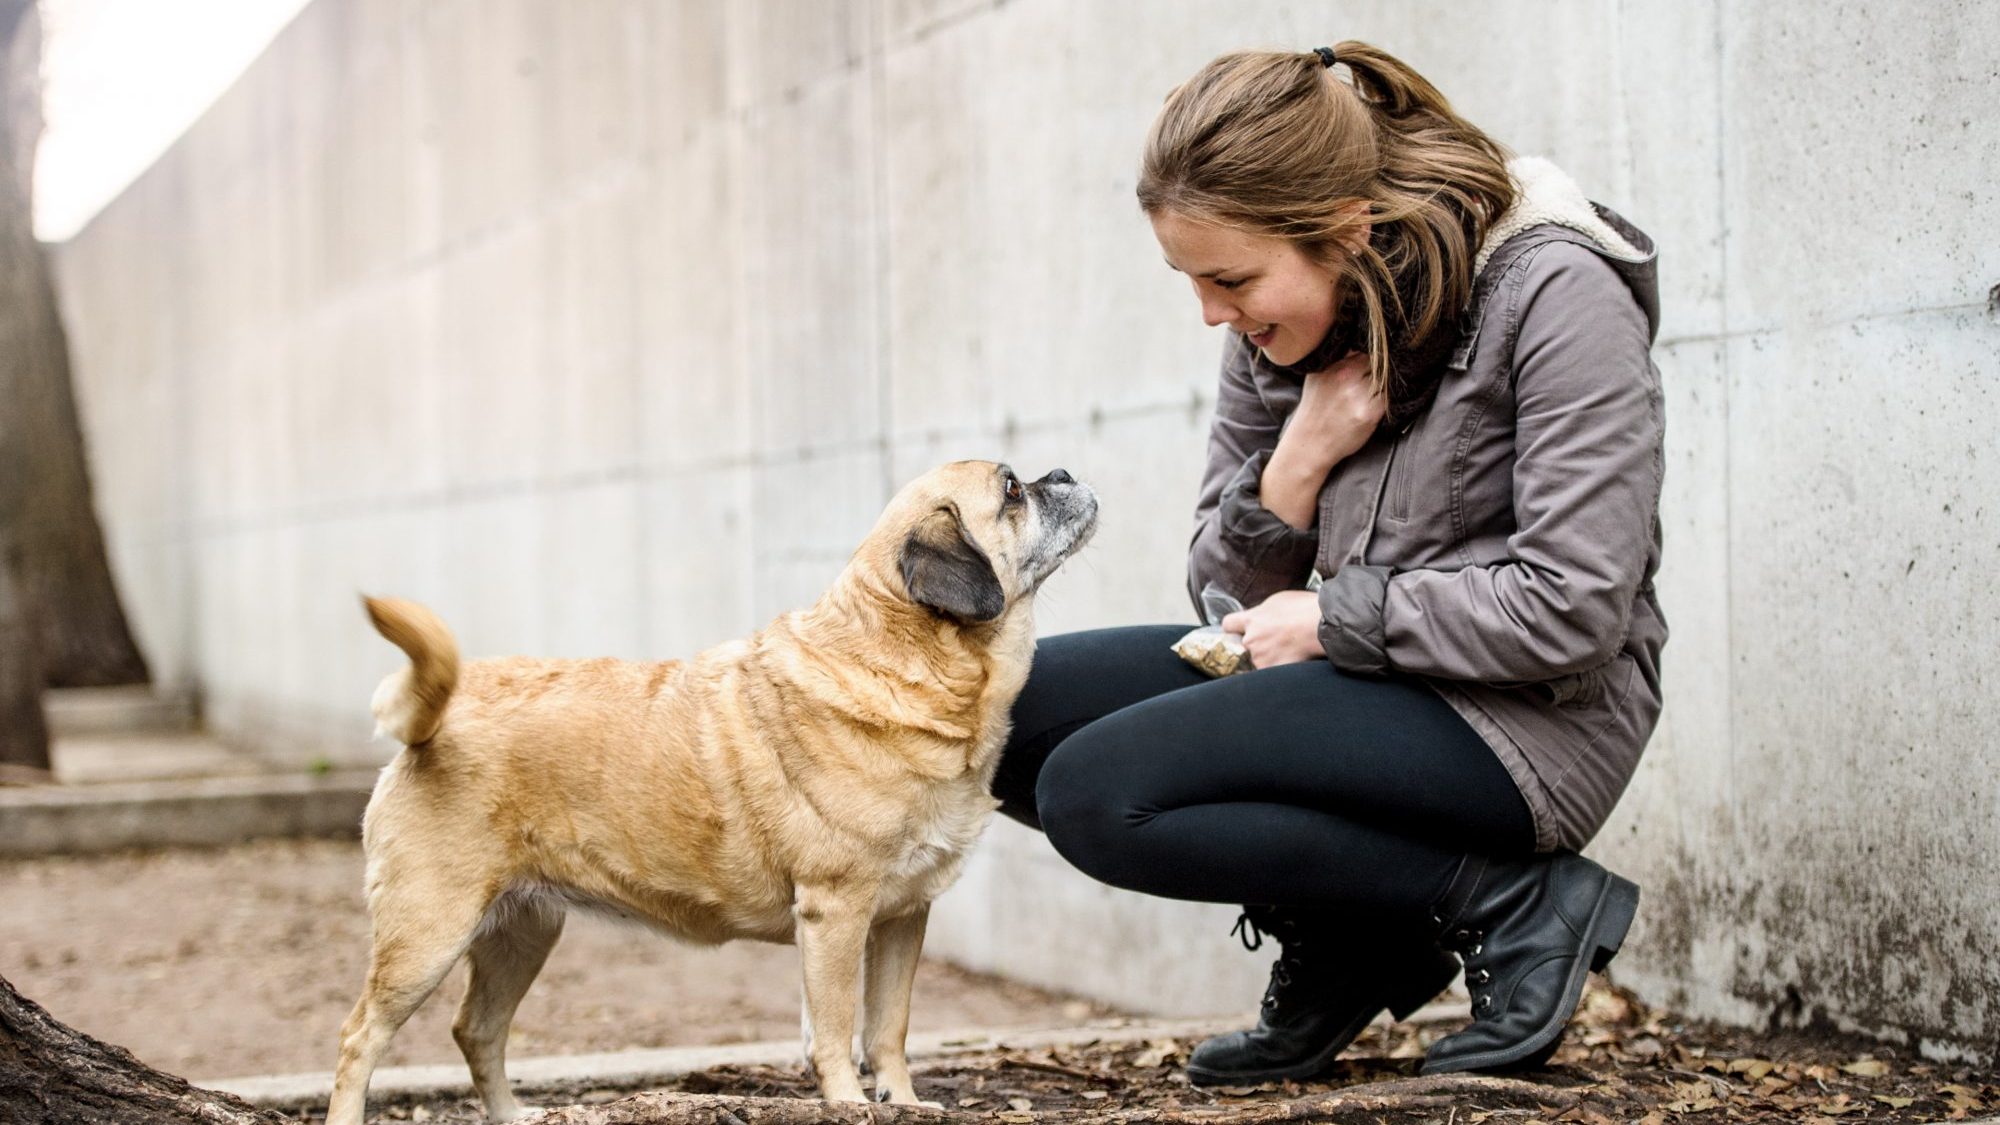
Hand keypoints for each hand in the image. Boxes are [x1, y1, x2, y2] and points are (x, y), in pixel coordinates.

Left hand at [1220, 590, 1325, 668]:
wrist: (1321, 625)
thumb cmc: (1305, 609)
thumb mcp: (1278, 600)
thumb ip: (1263, 611)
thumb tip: (1261, 617)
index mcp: (1251, 619)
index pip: (1228, 625)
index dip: (1235, 628)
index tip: (1240, 630)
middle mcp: (1251, 640)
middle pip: (1246, 645)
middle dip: (1257, 644)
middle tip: (1276, 640)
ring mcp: (1261, 658)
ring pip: (1259, 660)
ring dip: (1269, 657)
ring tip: (1289, 649)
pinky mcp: (1273, 671)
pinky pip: (1271, 673)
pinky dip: (1280, 668)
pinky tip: (1293, 659)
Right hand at [1287, 350, 1385, 470]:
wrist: (1309, 443)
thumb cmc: (1314, 410)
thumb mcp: (1317, 376)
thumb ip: (1336, 359)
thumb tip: (1356, 342)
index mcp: (1335, 364)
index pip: (1366, 348)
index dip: (1372, 355)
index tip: (1373, 363)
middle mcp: (1347, 376)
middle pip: (1379, 362)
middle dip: (1380, 369)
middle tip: (1374, 381)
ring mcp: (1359, 394)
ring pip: (1386, 379)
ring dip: (1385, 384)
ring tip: (1373, 394)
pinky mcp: (1369, 413)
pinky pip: (1388, 398)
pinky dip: (1387, 399)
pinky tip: (1376, 404)